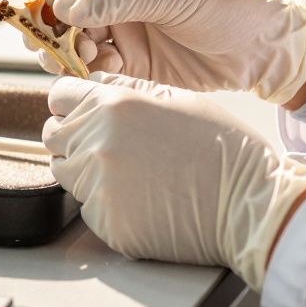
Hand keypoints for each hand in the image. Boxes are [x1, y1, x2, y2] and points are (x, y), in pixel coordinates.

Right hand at [26, 0, 305, 104]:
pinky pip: (96, 68)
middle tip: (52, 52)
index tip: (34, 17)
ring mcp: (123, 29)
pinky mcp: (132, 63)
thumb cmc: (222, 6)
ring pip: (75, 43)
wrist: (260, 48)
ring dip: (71, 55)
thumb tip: (63, 6)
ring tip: (88, 63)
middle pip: (64, 12)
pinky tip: (112, 73)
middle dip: (53, 32)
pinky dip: (94, 73)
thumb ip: (114, 1)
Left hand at [43, 73, 305, 290]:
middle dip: (74, 137)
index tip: (84, 112)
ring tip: (134, 174)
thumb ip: (126, 88)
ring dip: (87, 171)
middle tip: (113, 146)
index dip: (71, 104)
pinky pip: (88, 209)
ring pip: (66, 173)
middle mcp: (97, 142)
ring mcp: (98, 186)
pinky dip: (107, 205)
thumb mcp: (177, 98)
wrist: (251, 204)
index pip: (58, 97)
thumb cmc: (223, 148)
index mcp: (113, 105)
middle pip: (54, 136)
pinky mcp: (107, 222)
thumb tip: (92, 83)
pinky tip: (143, 200)